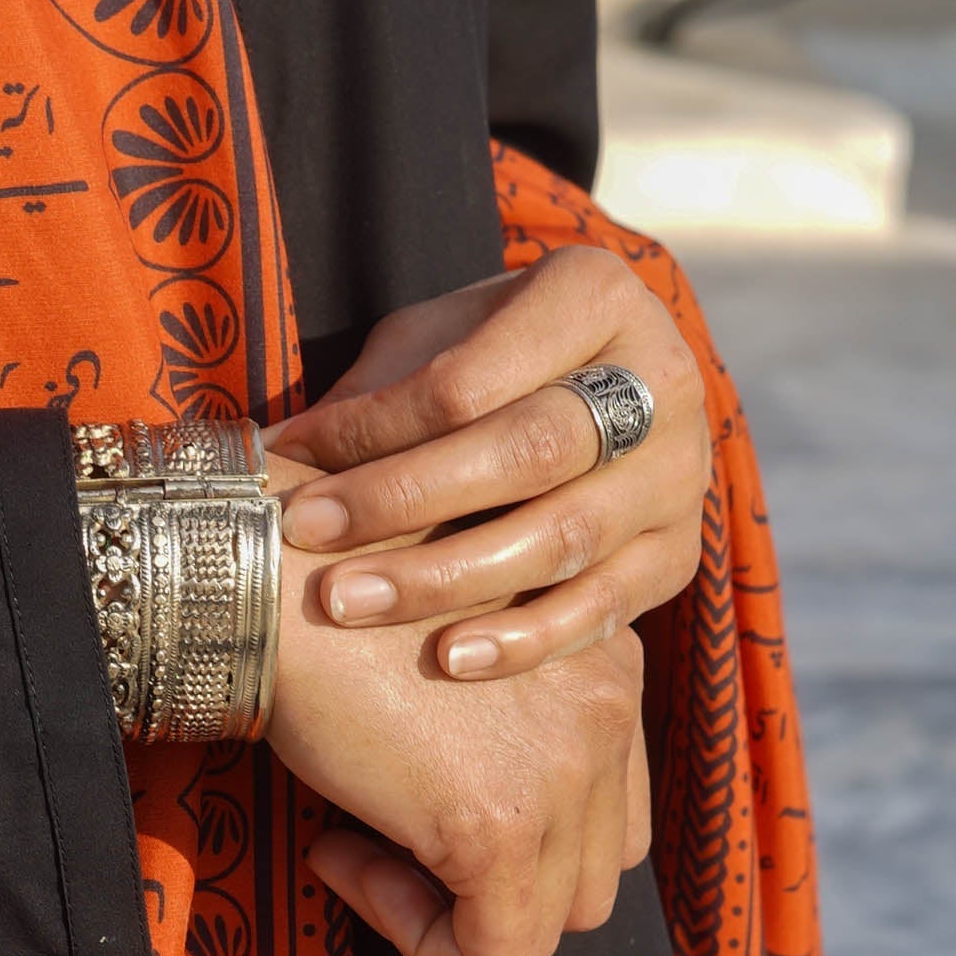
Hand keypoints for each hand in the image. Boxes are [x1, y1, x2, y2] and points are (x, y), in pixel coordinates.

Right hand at [261, 504, 650, 955]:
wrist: (263, 568)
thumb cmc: (324, 587)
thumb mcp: (446, 637)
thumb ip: (495, 708)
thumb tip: (455, 796)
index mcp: (607, 659)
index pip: (610, 806)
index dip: (518, 834)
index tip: (408, 799)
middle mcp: (613, 711)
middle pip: (596, 870)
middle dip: (497, 886)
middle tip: (389, 843)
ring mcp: (567, 772)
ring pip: (554, 922)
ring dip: (456, 913)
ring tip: (358, 850)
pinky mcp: (501, 824)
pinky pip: (493, 951)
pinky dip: (416, 934)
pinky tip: (333, 854)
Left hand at [263, 249, 708, 678]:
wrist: (587, 396)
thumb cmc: (484, 362)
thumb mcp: (429, 346)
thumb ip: (371, 396)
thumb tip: (274, 457)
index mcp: (594, 296)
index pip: (472, 378)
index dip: (377, 430)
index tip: (292, 467)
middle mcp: (662, 379)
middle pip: (526, 452)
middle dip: (405, 501)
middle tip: (305, 538)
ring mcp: (682, 473)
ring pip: (565, 536)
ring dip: (447, 580)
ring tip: (351, 605)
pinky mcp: (681, 553)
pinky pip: (607, 607)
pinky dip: (528, 640)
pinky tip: (451, 659)